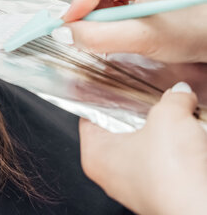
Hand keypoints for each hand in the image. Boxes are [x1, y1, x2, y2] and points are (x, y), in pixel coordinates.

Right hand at [55, 0, 206, 62]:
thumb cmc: (196, 31)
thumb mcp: (142, 37)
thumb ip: (98, 36)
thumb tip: (65, 33)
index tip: (76, 23)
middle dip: (92, 7)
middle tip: (97, 31)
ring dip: (100, 13)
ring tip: (118, 31)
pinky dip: (109, 16)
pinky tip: (123, 27)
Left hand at [80, 82, 206, 214]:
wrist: (202, 210)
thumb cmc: (172, 176)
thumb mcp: (168, 117)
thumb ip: (171, 98)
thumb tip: (179, 92)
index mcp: (95, 154)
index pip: (90, 115)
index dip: (105, 97)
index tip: (115, 84)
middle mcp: (110, 173)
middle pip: (120, 129)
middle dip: (141, 113)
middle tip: (154, 98)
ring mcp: (135, 184)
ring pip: (146, 145)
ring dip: (163, 131)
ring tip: (176, 115)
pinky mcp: (161, 191)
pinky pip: (165, 162)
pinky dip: (175, 149)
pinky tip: (188, 138)